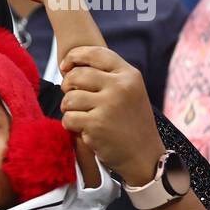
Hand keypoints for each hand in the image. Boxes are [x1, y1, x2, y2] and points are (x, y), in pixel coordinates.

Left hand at [58, 45, 164, 184]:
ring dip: (69, 110)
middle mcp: (120, 87)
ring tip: (82, 117)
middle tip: (73, 99)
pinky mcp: (97, 124)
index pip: (95, 53)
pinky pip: (68, 118)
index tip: (65, 66)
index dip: (75, 56)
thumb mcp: (130, 92)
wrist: (144, 156)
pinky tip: (85, 130)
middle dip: (67, 87)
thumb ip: (108, 77)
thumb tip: (71, 65)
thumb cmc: (131, 123)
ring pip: (68, 98)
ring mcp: (109, 105)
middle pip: (76, 75)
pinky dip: (71, 126)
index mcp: (129, 75)